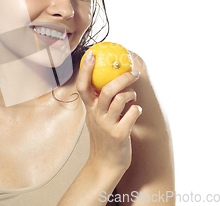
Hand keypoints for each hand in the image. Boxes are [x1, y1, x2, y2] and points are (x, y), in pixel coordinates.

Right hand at [76, 50, 142, 175]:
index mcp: (90, 109)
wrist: (106, 164)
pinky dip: (137, 109)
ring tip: (133, 97)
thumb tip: (111, 78)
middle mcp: (96, 115)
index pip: (82, 86)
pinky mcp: (120, 134)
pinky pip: (133, 113)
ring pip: (121, 99)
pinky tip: (136, 112)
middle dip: (122, 78)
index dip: (85, 69)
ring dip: (131, 94)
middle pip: (106, 90)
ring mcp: (107, 125)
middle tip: (133, 73)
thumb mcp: (97, 117)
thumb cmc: (104, 137)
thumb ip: (100, 100)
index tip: (92, 54)